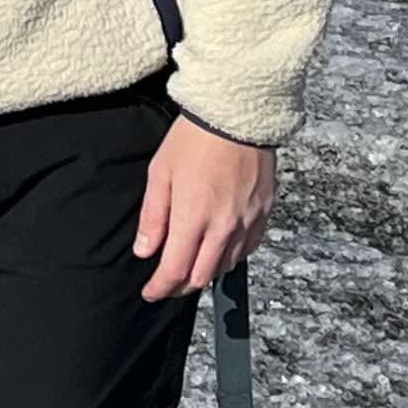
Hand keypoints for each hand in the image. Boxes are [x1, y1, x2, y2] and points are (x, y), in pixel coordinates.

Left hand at [133, 115, 275, 298]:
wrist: (237, 115)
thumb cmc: (194, 138)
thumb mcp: (161, 173)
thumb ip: (153, 217)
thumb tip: (144, 251)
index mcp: (193, 217)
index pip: (175, 270)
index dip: (161, 288)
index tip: (150, 293)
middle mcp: (223, 227)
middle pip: (202, 276)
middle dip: (181, 287)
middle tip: (167, 284)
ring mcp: (247, 222)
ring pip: (226, 265)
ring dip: (206, 272)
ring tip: (190, 265)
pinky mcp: (263, 213)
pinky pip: (248, 248)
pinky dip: (231, 256)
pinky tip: (219, 248)